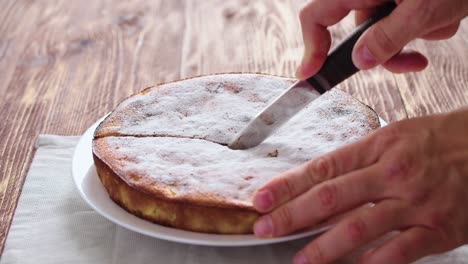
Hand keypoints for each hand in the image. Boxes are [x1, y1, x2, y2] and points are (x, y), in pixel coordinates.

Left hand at [252, 108, 467, 263]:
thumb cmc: (436, 140)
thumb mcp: (392, 137)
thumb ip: (356, 159)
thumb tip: (319, 181)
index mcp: (377, 146)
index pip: (321, 168)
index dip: (287, 185)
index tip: (261, 198)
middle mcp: (392, 173)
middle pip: (331, 197)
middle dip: (292, 215)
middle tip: (265, 228)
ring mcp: (414, 202)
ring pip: (359, 228)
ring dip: (324, 247)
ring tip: (300, 259)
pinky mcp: (437, 229)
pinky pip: (398, 252)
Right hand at [296, 0, 467, 77]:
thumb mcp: (423, 9)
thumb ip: (388, 38)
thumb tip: (360, 61)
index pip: (316, 17)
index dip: (310, 48)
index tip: (310, 74)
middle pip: (355, 31)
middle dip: (385, 51)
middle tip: (408, 62)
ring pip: (382, 32)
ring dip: (412, 38)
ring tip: (442, 22)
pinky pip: (401, 23)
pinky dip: (423, 26)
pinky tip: (446, 15)